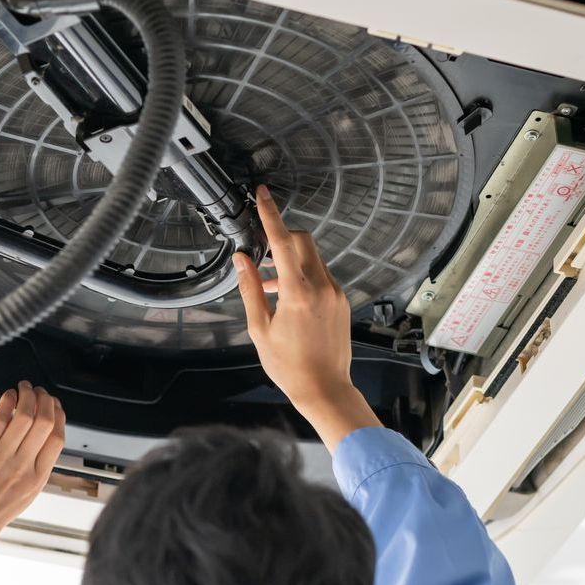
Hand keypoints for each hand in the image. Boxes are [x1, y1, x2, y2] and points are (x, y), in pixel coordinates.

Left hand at [0, 382, 66, 560]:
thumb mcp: (19, 501)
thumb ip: (28, 476)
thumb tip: (33, 451)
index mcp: (36, 481)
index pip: (58, 439)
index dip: (59, 417)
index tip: (54, 407)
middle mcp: (23, 468)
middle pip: (46, 422)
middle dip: (45, 401)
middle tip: (39, 393)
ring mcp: (1, 459)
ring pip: (25, 416)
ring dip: (26, 396)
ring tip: (23, 389)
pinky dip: (6, 402)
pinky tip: (7, 397)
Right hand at [234, 186, 380, 450]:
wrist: (325, 389)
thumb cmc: (289, 366)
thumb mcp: (259, 328)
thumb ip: (250, 289)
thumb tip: (242, 260)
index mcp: (298, 293)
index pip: (283, 241)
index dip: (271, 215)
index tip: (263, 195)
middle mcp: (322, 287)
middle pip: (302, 242)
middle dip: (282, 238)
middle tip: (261, 255)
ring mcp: (336, 294)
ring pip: (312, 259)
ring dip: (290, 262)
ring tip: (270, 289)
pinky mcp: (342, 302)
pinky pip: (321, 277)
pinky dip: (303, 277)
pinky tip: (289, 299)